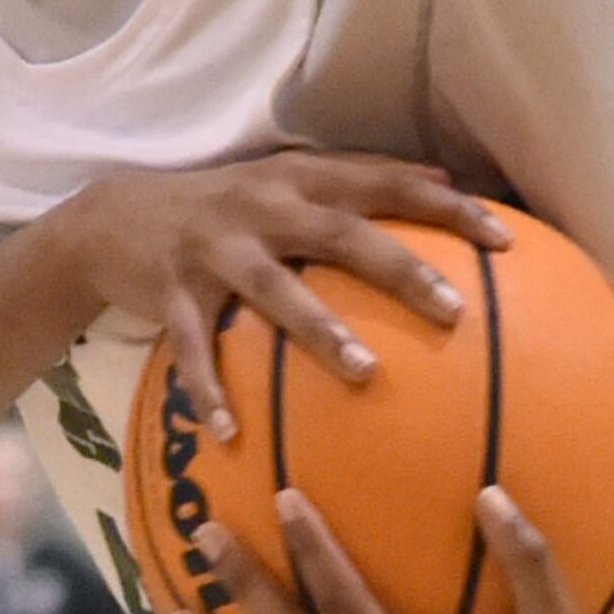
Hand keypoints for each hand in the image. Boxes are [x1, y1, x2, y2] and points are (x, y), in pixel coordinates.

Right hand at [43, 153, 507, 443]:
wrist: (111, 217)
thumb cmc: (223, 206)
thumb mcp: (288, 180)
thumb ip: (361, 180)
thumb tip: (448, 183)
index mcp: (299, 179)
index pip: (385, 184)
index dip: (444, 208)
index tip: (502, 240)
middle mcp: (262, 206)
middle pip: (341, 234)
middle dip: (399, 269)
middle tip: (454, 312)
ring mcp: (214, 248)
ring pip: (274, 289)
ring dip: (320, 330)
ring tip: (365, 373)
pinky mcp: (170, 290)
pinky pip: (194, 346)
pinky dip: (209, 388)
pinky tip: (229, 434)